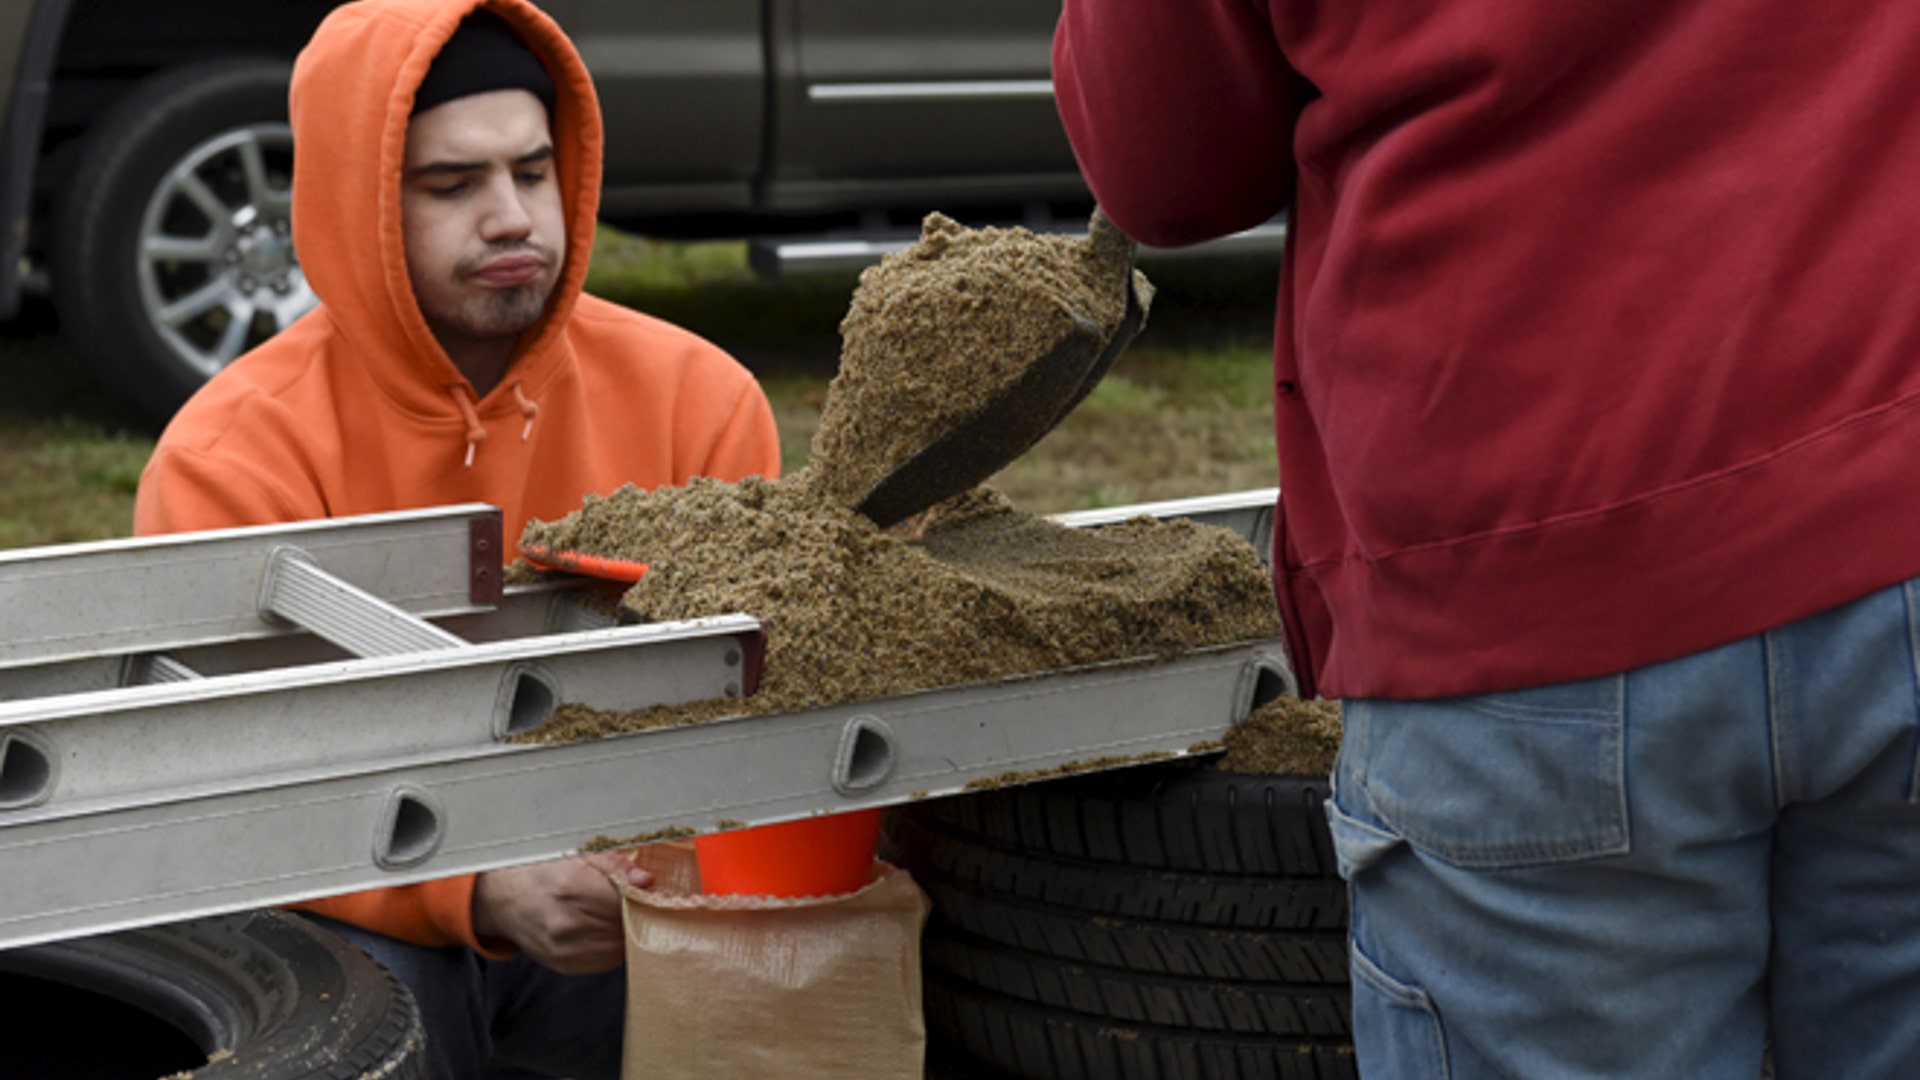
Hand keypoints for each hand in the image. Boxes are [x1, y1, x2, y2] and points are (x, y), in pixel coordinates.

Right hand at [472, 852, 652, 973]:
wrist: (506, 898)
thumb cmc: (544, 872)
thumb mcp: (580, 855)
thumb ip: (617, 866)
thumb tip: (646, 881)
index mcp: (572, 888)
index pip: (626, 902)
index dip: (639, 896)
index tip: (641, 890)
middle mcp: (567, 923)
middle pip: (624, 925)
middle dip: (633, 914)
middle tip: (626, 900)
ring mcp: (564, 949)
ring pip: (619, 947)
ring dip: (623, 932)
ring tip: (610, 914)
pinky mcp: (565, 965)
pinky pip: (606, 961)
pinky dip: (611, 946)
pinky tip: (600, 929)